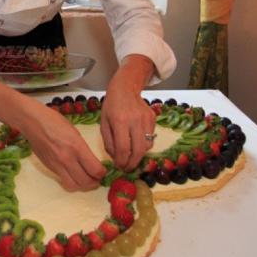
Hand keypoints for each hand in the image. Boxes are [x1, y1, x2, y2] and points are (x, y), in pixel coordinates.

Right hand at [0, 74, 104, 190]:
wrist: (31, 121)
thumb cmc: (53, 120)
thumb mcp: (74, 131)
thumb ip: (83, 148)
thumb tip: (91, 162)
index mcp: (76, 146)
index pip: (95, 169)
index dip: (102, 173)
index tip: (103, 170)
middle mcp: (67, 158)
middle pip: (86, 181)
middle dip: (95, 182)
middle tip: (97, 178)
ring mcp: (57, 165)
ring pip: (74, 185)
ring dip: (83, 185)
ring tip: (86, 179)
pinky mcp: (50, 167)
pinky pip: (64, 180)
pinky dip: (72, 181)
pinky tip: (74, 174)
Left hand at [100, 55, 156, 170]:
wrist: (125, 88)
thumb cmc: (111, 106)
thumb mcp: (104, 123)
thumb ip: (109, 142)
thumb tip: (115, 158)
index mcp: (119, 121)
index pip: (123, 148)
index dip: (122, 161)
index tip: (119, 166)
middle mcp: (135, 120)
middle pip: (138, 150)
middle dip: (132, 163)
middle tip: (127, 168)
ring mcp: (146, 119)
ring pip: (147, 146)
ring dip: (139, 156)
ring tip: (131, 158)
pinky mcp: (153, 118)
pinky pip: (151, 138)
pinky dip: (143, 145)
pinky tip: (136, 143)